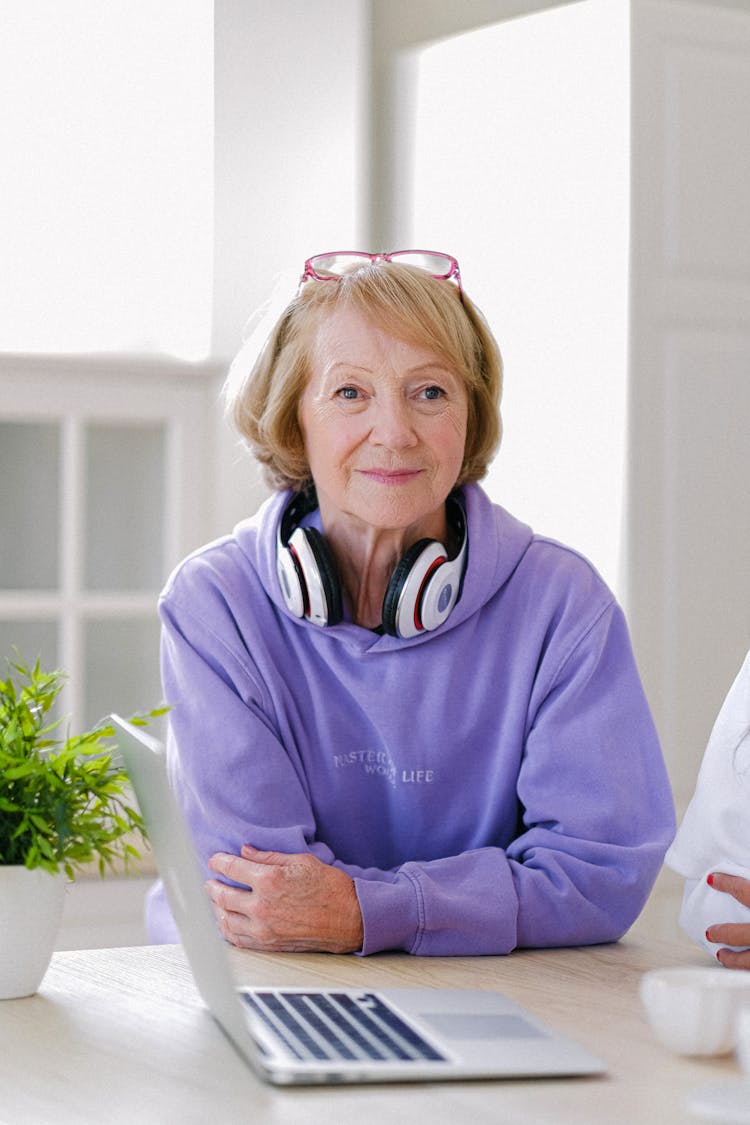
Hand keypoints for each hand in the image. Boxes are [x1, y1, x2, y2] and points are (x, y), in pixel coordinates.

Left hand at [205, 845, 363, 953]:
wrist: (350, 919)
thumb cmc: (330, 887)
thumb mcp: (301, 861)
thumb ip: (269, 857)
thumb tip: (246, 851)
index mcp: (269, 880)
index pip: (232, 868)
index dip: (219, 862)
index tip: (215, 860)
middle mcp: (261, 906)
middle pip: (222, 895)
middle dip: (212, 886)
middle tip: (209, 881)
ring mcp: (263, 928)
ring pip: (225, 919)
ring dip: (215, 908)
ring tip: (214, 900)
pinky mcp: (268, 944)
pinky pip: (237, 939)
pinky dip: (226, 929)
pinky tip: (225, 922)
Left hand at [705, 872, 749, 968]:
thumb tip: (745, 871)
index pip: (744, 891)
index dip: (726, 884)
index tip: (712, 880)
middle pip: (740, 933)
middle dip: (722, 933)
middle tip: (708, 932)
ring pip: (748, 960)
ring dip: (733, 960)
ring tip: (721, 956)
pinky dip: (745, 970)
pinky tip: (742, 968)